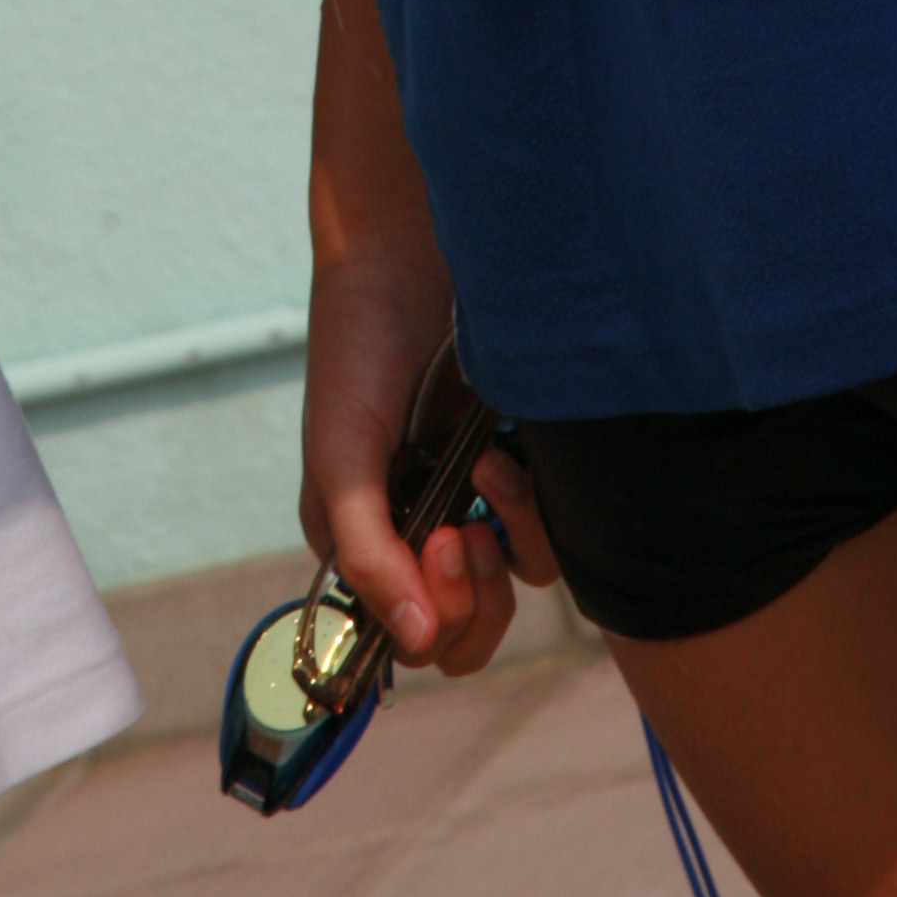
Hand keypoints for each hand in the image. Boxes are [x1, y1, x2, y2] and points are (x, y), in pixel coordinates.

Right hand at [299, 254, 551, 682]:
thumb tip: (417, 637)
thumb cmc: (357, 352)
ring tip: (486, 468)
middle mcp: (425, 532)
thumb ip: (369, 552)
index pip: (414, 641)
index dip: (435, 617)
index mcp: (371, 543)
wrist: (409, 255)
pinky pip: (554, 524)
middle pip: (474, 631)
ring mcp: (478, 499)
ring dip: (509, 538)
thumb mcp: (342, 455)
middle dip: (477, 598)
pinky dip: (536, 505)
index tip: (435, 547)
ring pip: (519, 579)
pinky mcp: (524, 462)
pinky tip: (506, 452)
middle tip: (461, 531)